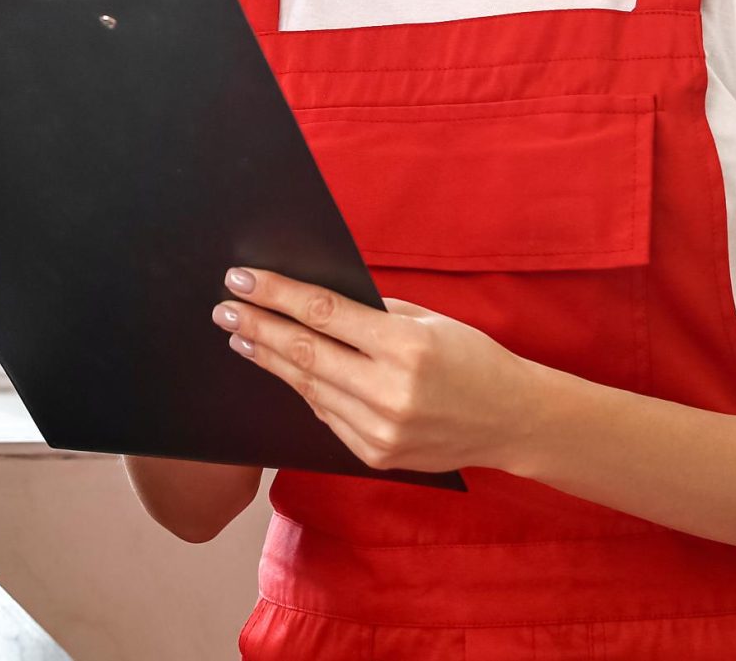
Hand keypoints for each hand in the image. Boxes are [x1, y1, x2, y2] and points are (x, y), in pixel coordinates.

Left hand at [212, 266, 538, 474]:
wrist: (512, 420)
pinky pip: (327, 417)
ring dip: (269, 361)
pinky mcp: (377, 456)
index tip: (241, 279)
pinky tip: (282, 371)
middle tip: (224, 310)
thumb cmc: (472, 357)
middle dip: (258, 327)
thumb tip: (312, 296)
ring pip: (309, 388)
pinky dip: (304, 391)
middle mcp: (391, 391)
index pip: (323, 313)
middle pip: (305, 353)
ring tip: (241, 337)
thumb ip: (373, 310)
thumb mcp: (429, 320)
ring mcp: (382, 430)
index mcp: (406, 345)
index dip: (277, 294)